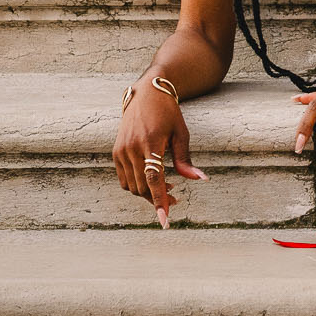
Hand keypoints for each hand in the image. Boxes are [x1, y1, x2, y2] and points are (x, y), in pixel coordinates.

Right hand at [113, 89, 207, 228]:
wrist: (145, 94)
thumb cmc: (168, 112)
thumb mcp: (181, 132)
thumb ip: (185, 159)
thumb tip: (200, 179)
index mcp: (151, 143)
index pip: (154, 180)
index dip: (159, 202)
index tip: (165, 221)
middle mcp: (132, 148)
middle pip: (143, 187)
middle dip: (159, 198)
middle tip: (176, 197)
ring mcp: (121, 151)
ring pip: (133, 187)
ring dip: (148, 193)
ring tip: (166, 187)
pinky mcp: (115, 152)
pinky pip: (124, 180)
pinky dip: (136, 185)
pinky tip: (150, 180)